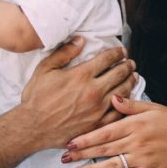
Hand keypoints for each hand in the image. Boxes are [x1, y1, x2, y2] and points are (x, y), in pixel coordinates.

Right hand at [18, 38, 136, 147]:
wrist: (33, 127)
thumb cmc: (36, 98)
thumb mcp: (45, 69)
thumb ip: (64, 53)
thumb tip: (80, 40)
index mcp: (82, 75)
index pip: (107, 59)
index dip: (117, 53)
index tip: (122, 51)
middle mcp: (93, 91)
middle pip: (119, 73)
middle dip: (127, 65)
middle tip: (131, 63)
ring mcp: (98, 109)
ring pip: (123, 92)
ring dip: (130, 82)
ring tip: (133, 77)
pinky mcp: (98, 124)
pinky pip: (119, 112)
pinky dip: (126, 103)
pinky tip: (126, 99)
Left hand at [62, 96, 166, 167]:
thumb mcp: (152, 107)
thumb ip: (130, 105)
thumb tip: (111, 97)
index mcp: (135, 124)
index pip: (105, 132)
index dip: (86, 138)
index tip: (70, 142)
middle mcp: (136, 142)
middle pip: (104, 149)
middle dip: (82, 154)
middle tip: (64, 158)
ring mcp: (142, 158)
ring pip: (112, 165)